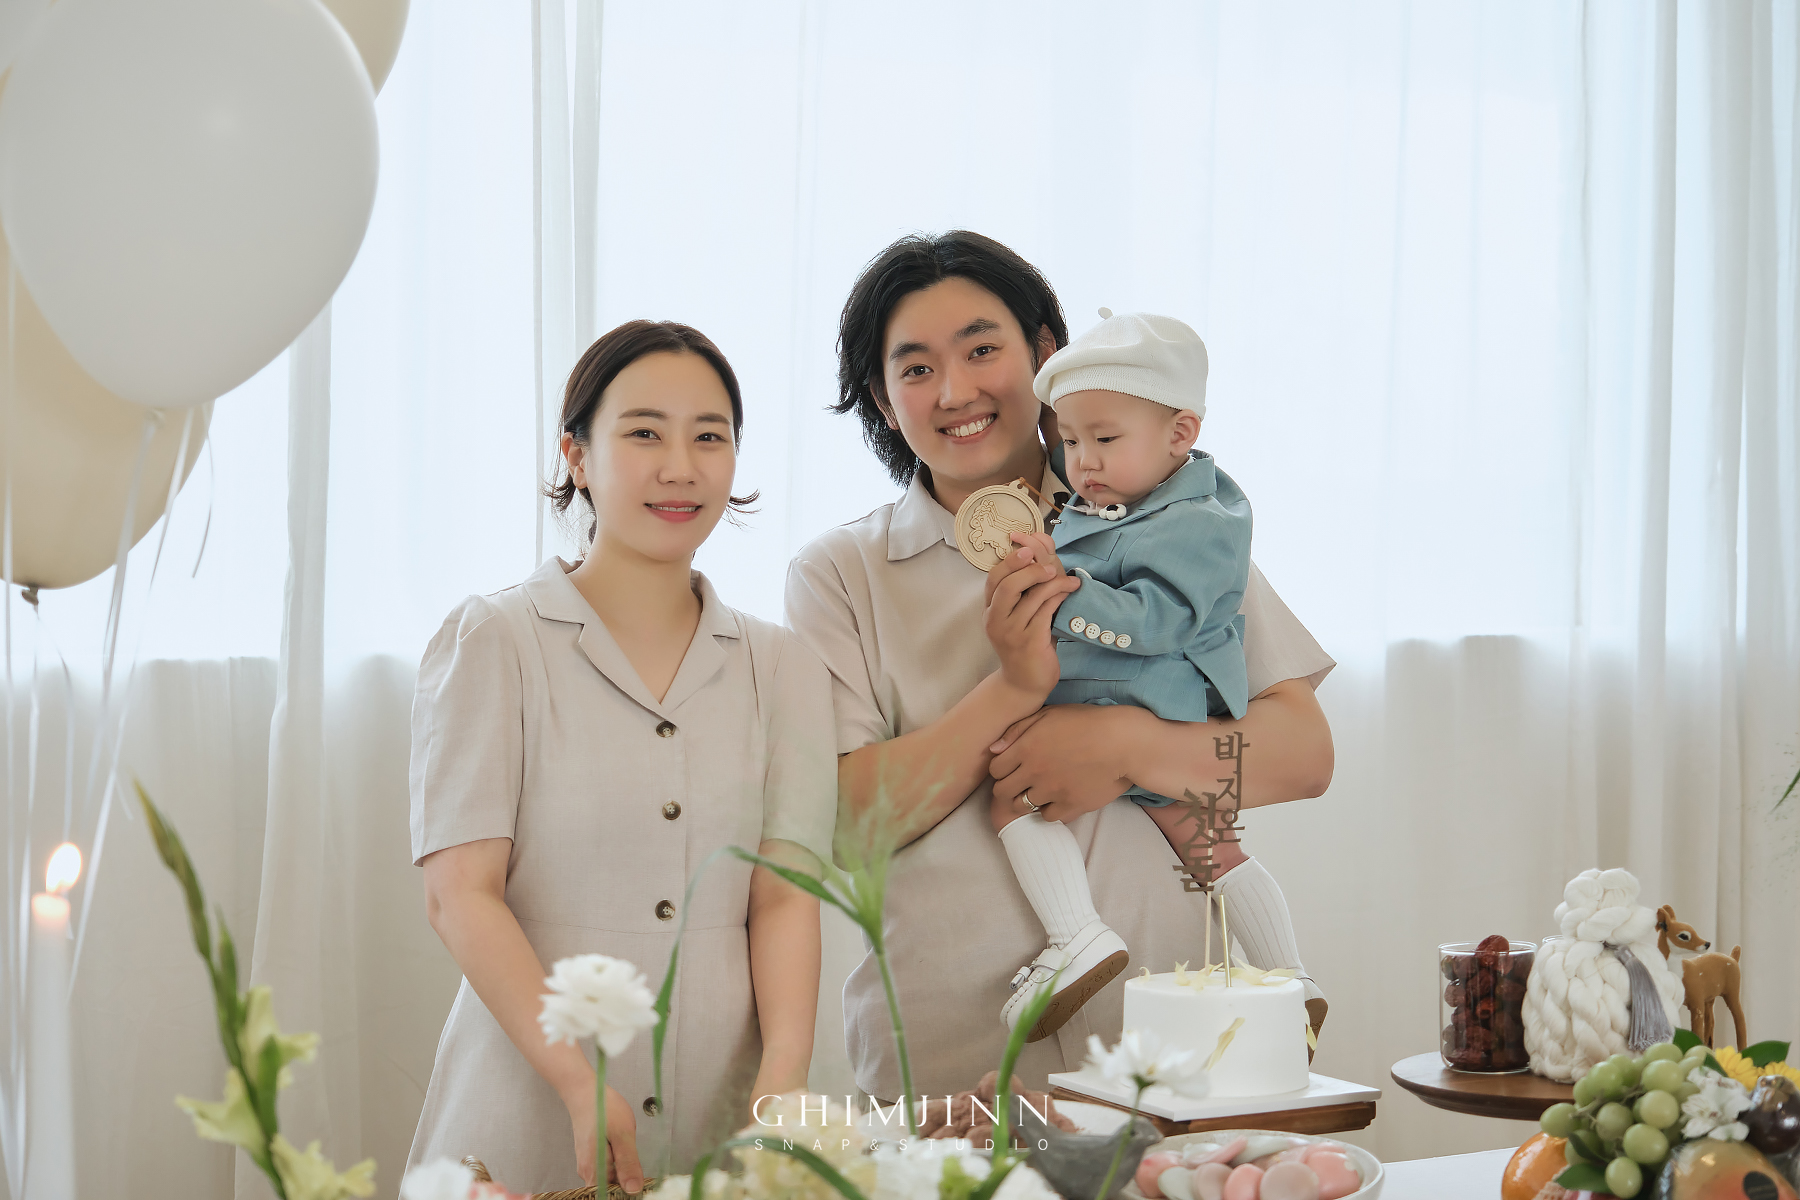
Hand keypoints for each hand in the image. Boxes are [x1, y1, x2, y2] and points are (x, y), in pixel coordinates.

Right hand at [564, 1082, 642, 1190]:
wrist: (584, 1091)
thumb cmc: (603, 1108)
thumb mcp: (623, 1134)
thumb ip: (629, 1164)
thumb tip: (634, 1189)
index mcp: (594, 1170)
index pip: (610, 1196)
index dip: (626, 1192)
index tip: (639, 1183)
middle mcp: (588, 1171)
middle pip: (610, 1189)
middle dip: (626, 1181)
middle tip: (635, 1161)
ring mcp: (588, 1164)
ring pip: (609, 1178)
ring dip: (623, 1171)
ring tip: (627, 1149)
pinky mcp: (591, 1156)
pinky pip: (606, 1168)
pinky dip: (617, 1163)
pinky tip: (622, 1148)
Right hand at [983, 535, 1078, 700]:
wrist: (1024, 683)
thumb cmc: (1025, 644)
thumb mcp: (1019, 616)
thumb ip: (1024, 590)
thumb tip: (1038, 552)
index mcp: (990, 610)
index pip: (993, 578)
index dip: (1010, 560)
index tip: (1027, 549)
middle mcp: (996, 620)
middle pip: (1007, 585)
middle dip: (1030, 569)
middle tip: (1051, 566)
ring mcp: (1012, 632)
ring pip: (1032, 597)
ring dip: (1054, 583)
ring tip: (1070, 580)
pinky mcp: (1030, 642)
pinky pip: (1046, 612)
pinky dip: (1060, 597)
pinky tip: (1071, 592)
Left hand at [988, 702, 1144, 822]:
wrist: (1124, 743)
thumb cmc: (1087, 723)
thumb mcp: (1049, 714)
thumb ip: (1017, 729)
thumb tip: (994, 749)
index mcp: (1026, 747)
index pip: (995, 770)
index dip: (1001, 770)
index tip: (1012, 768)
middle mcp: (1034, 772)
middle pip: (1002, 792)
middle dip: (1008, 788)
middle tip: (1021, 782)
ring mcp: (1051, 791)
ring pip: (1023, 807)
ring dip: (1027, 800)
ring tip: (1040, 790)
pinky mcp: (1070, 806)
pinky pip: (1048, 816)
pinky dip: (1049, 809)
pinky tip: (1057, 798)